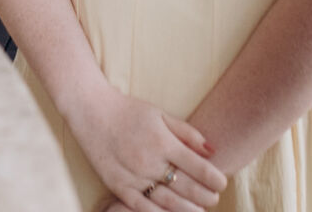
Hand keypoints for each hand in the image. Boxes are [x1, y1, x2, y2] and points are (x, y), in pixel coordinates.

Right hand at [62, 86, 225, 211]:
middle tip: (214, 199)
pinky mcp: (117, 185)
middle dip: (205, 196)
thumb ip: (187, 132)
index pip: (196, 166)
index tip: (222, 183)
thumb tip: (212, 150)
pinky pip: (141, 207)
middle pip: (184, 186)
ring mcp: (132, 175)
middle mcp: (149, 161)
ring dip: (187, 209)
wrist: (90, 111)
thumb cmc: (128, 110)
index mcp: (162, 141)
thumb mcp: (160, 114)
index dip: (213, 177)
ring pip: (166, 201)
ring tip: (200, 210)